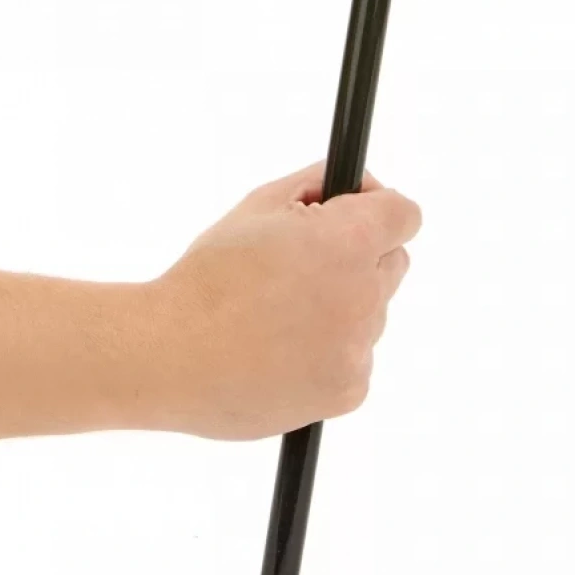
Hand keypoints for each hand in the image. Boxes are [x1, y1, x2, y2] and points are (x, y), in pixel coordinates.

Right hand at [145, 161, 421, 439]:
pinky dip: (328, 355)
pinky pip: (354, 360)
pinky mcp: (348, 390)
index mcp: (347, 243)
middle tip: (302, 266)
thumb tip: (349, 184)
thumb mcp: (256, 208)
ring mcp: (359, 348)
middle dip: (359, 258)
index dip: (377, 209)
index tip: (351, 213)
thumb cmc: (206, 280)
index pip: (405, 214)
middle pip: (392, 264)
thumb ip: (314, 185)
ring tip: (277, 316)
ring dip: (340, 308)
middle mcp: (364, 296)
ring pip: (370, 315)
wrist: (170, 357)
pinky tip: (280, 351)